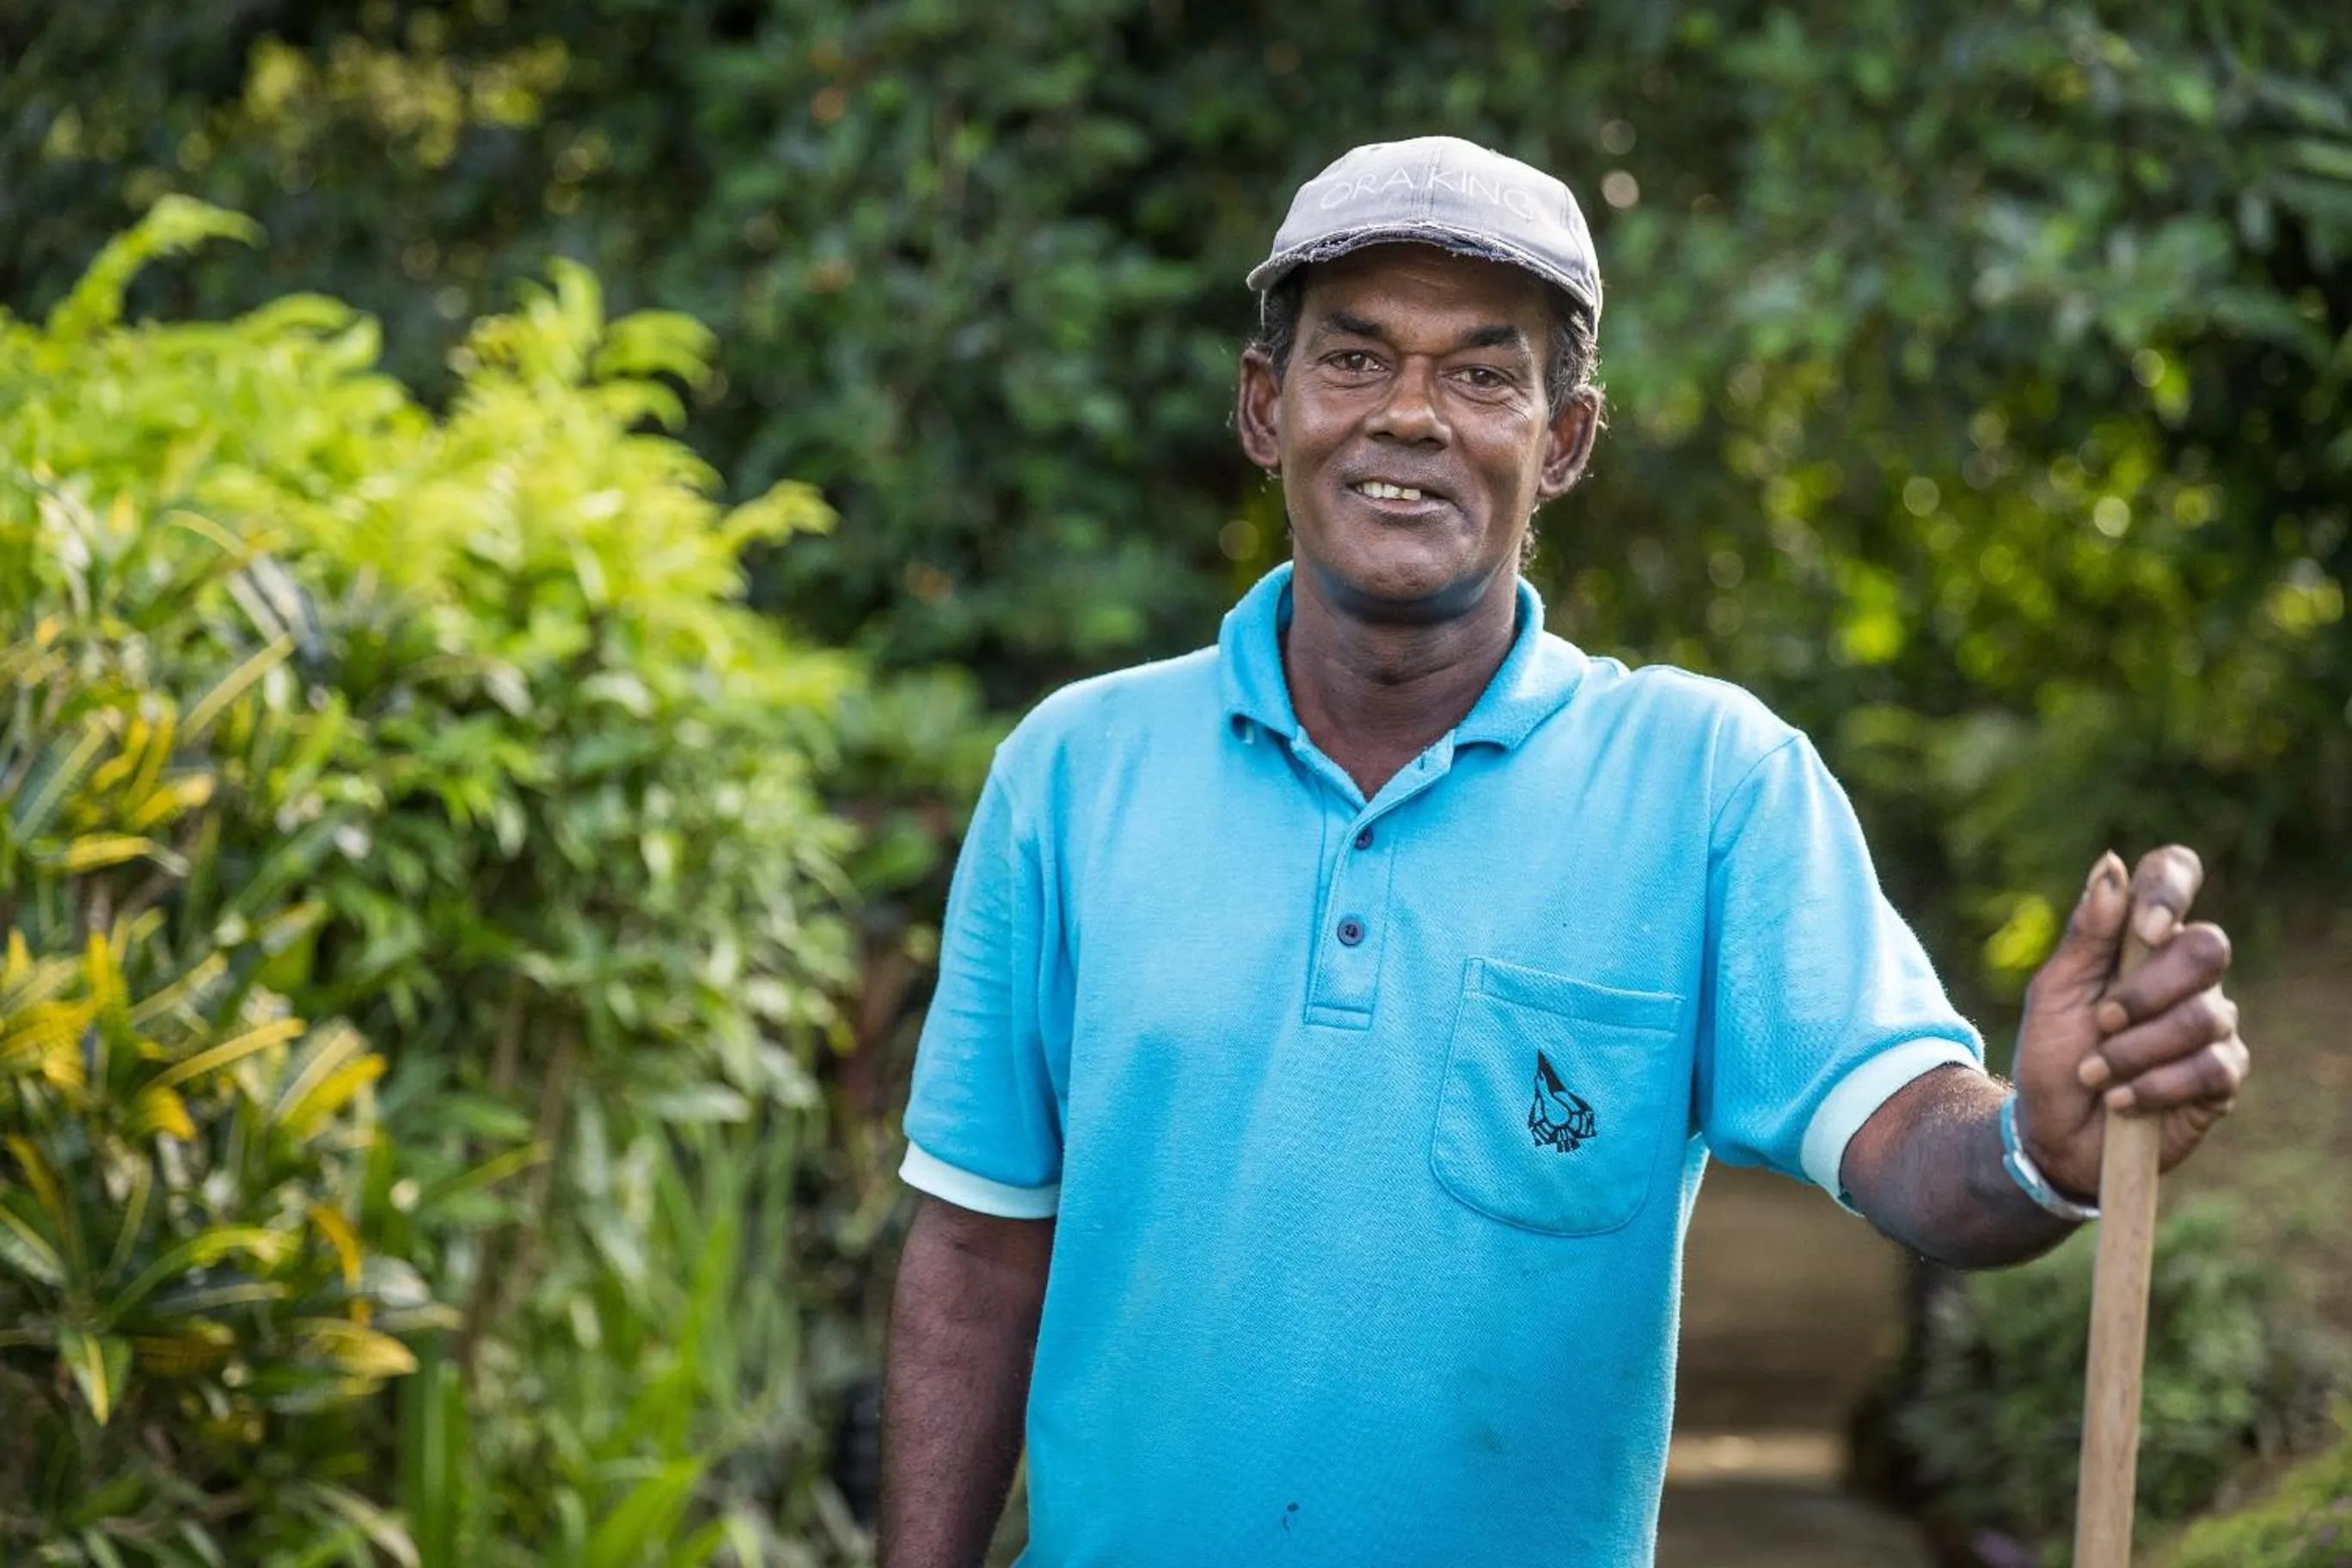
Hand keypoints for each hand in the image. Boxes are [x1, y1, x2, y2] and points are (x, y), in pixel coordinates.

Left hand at [2010, 846, 2248, 1202]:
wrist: (2052, 1132)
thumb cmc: (2052, 1055)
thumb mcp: (2054, 992)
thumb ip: (2085, 933)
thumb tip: (2111, 864)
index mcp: (2140, 940)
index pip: (2175, 876)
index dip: (2170, 888)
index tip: (2143, 929)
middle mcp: (2186, 975)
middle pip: (2207, 948)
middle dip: (2146, 991)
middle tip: (2101, 1022)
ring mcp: (2212, 1024)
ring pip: (2204, 1015)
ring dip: (2135, 1050)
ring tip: (2096, 1072)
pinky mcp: (2223, 1077)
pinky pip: (2209, 1068)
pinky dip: (2152, 1085)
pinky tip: (2120, 1099)